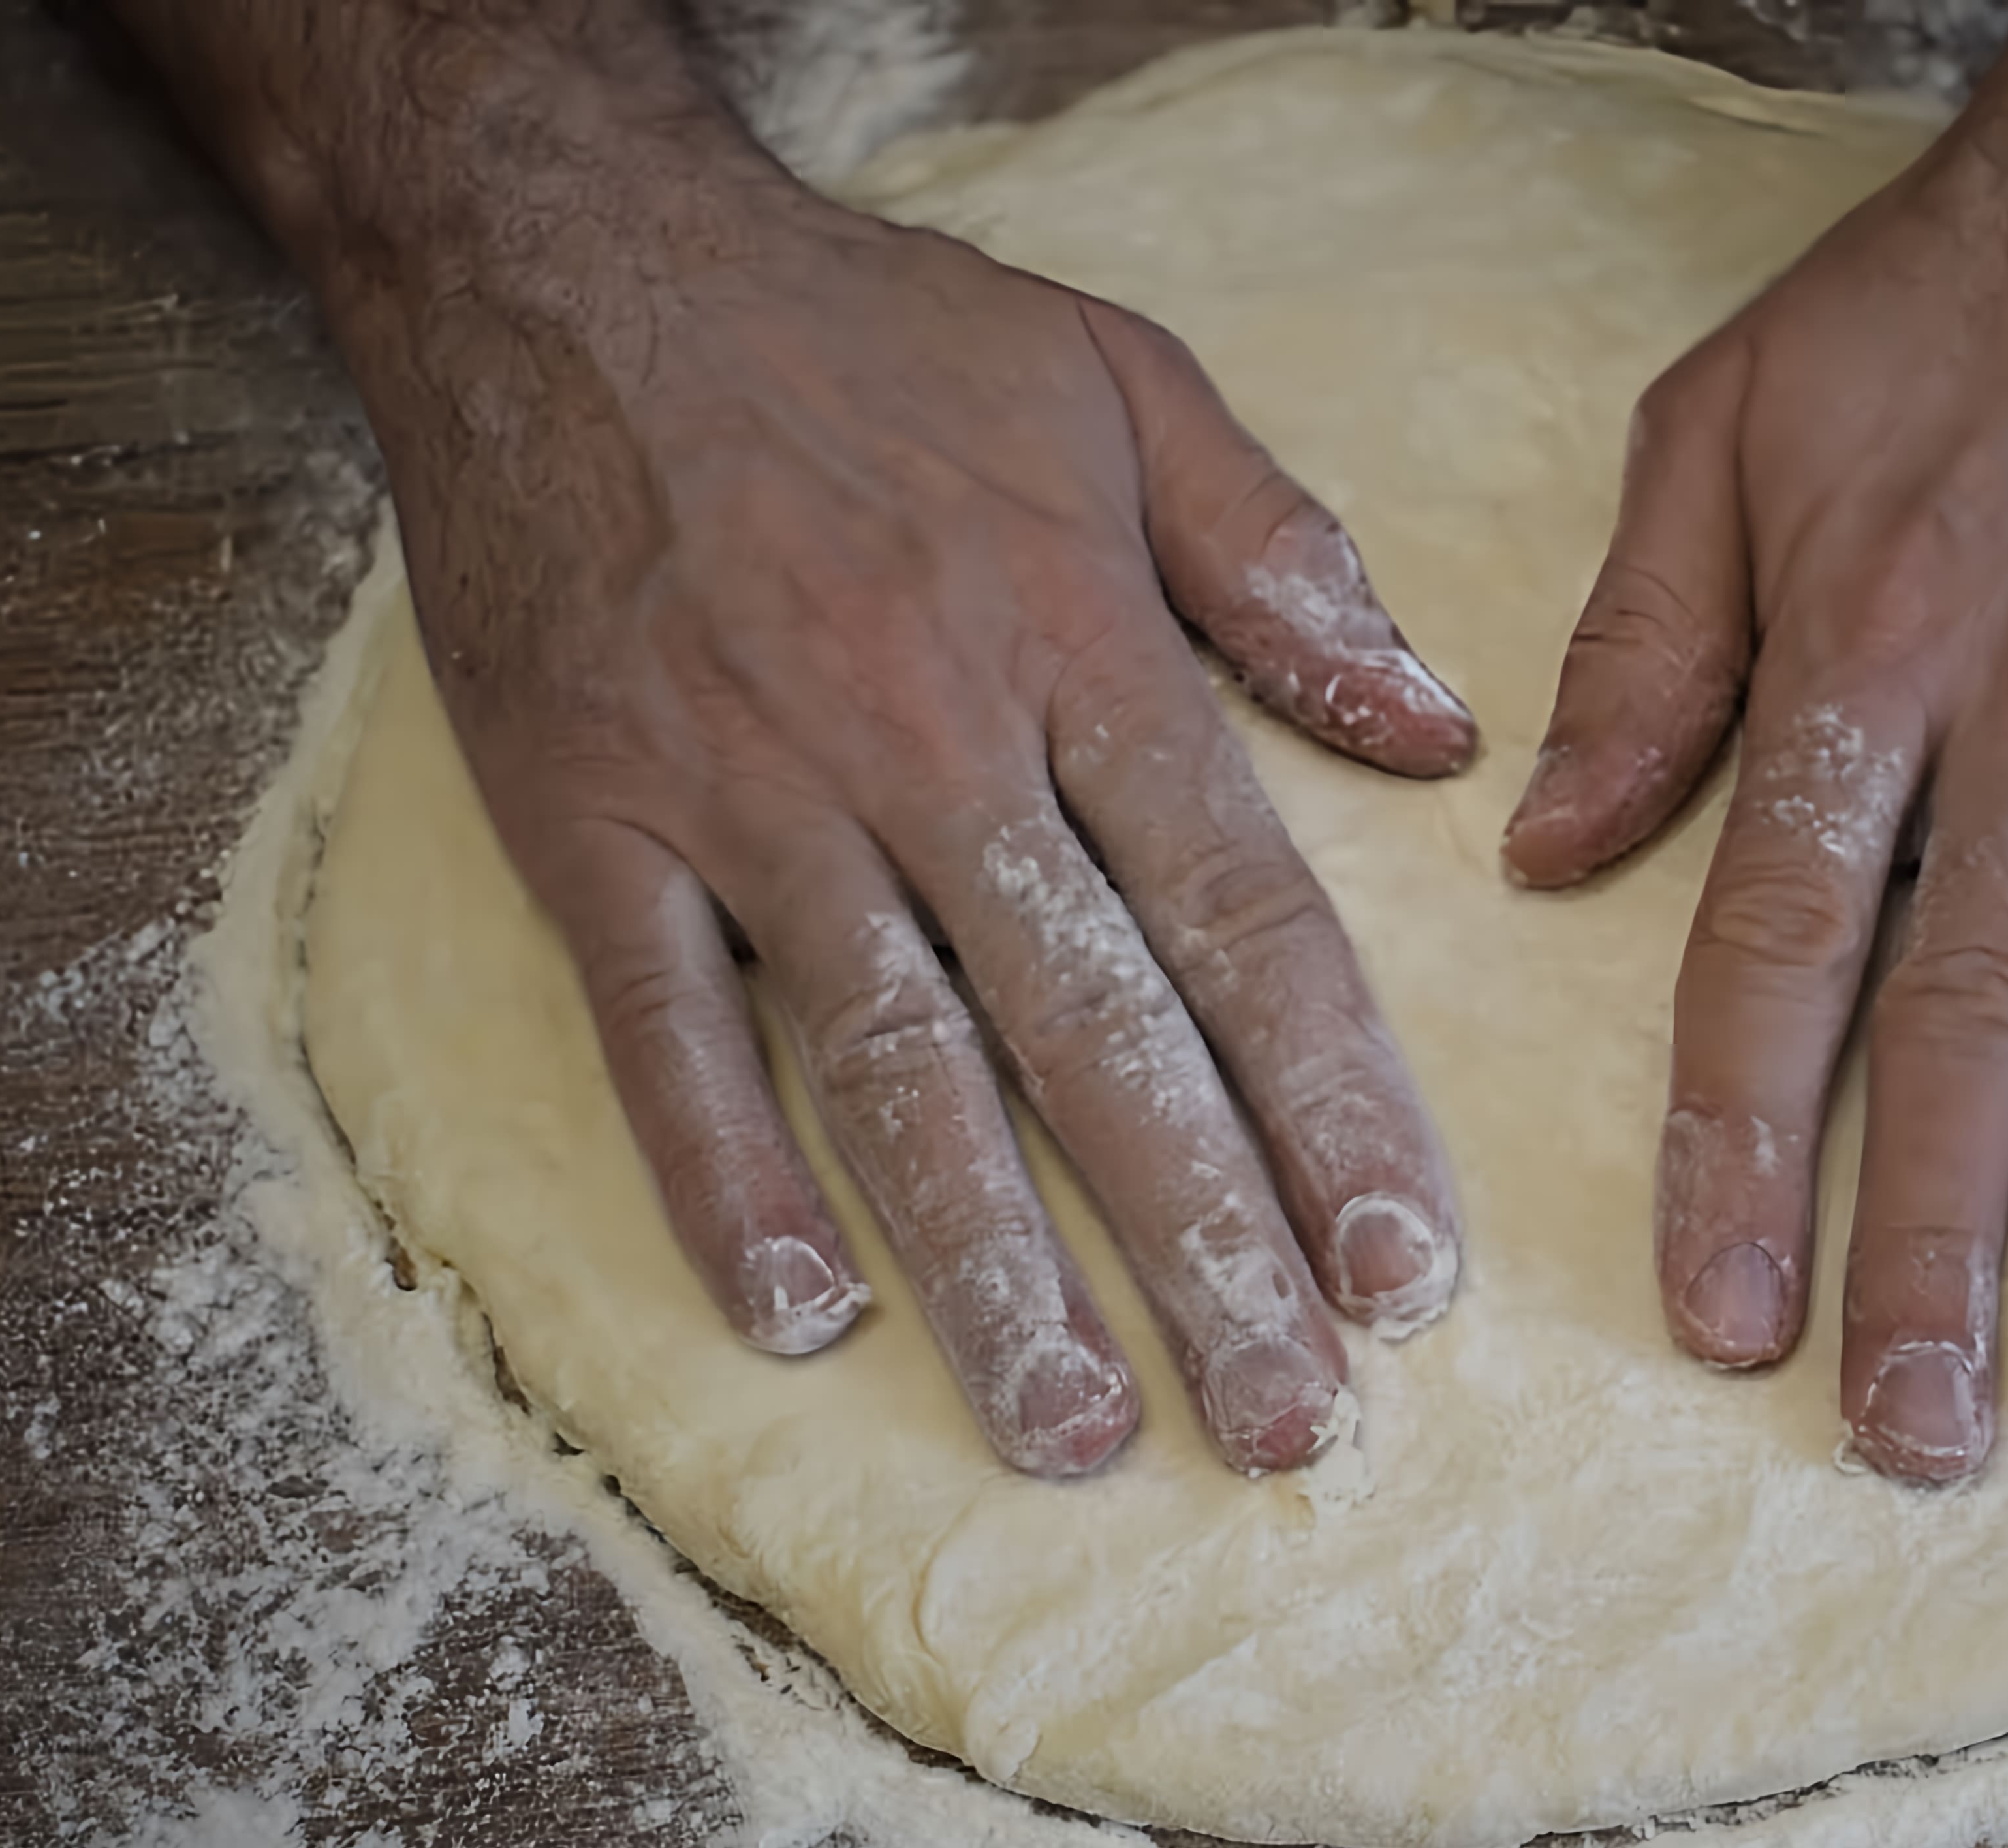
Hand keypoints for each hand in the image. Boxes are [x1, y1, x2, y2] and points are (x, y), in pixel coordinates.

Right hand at [308, 81, 1475, 1476]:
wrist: (568, 257)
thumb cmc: (865, 330)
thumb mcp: (1119, 378)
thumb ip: (1282, 560)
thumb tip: (1439, 728)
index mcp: (1079, 647)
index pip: (1242, 920)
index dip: (1334, 1108)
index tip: (1408, 1268)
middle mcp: (929, 741)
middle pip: (1096, 1035)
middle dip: (1205, 1243)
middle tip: (1288, 1422)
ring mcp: (750, 792)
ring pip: (896, 1064)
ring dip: (990, 1264)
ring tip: (1070, 1431)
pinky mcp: (590, 819)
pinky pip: (667, 1028)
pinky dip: (730, 1175)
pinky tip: (804, 1315)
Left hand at [1504, 4, 2007, 1480]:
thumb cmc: (1942, 298)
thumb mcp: (1723, 421)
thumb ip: (1639, 648)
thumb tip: (1541, 852)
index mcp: (1868, 648)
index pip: (1785, 945)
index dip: (1747, 1146)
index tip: (1725, 1318)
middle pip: (1977, 1020)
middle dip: (1934, 1245)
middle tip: (1910, 1435)